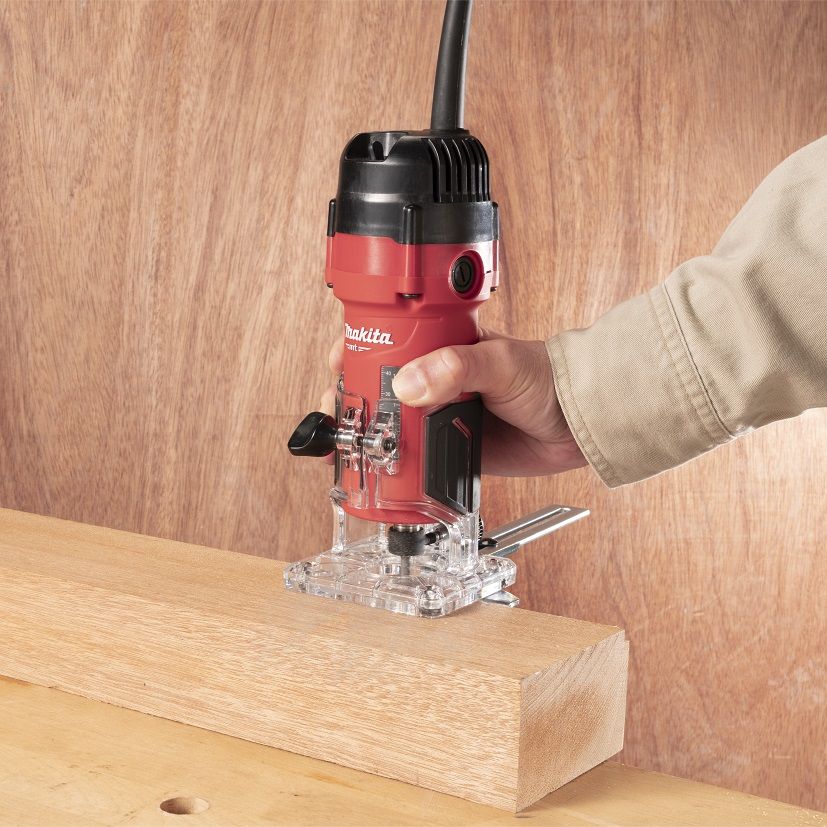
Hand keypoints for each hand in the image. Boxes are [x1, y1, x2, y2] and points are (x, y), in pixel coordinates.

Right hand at [322, 331, 585, 475]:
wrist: (579, 423)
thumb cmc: (548, 378)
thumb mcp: (500, 362)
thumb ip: (456, 368)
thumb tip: (409, 384)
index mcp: (442, 345)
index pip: (388, 340)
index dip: (358, 349)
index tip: (339, 362)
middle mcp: (437, 379)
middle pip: (380, 386)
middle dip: (353, 399)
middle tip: (340, 414)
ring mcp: (442, 415)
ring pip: (393, 424)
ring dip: (370, 434)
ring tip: (351, 445)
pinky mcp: (452, 448)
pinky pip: (416, 457)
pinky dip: (396, 464)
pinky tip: (382, 469)